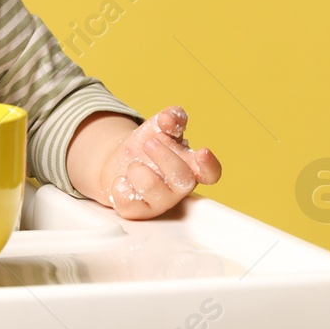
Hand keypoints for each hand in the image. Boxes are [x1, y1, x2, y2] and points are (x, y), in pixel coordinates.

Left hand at [100, 105, 221, 218]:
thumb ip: (170, 117)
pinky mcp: (137, 212)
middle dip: (164, 157)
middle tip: (149, 143)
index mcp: (190, 167)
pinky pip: (128, 203)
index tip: (202, 152)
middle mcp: (178, 188)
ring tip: (134, 165)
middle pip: (183, 180)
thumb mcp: (159, 126)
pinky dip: (120, 185)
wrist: (118, 162)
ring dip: (138, 169)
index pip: (210, 173)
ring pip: (153, 189)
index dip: (210, 166)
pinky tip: (123, 180)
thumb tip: (168, 119)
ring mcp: (159, 202)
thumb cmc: (147, 145)